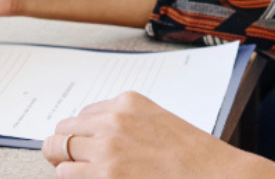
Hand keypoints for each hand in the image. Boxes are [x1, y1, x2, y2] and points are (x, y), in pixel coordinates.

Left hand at [41, 92, 274, 178]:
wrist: (215, 176)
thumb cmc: (194, 157)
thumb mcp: (158, 124)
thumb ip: (127, 125)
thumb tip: (97, 138)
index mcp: (127, 103)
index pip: (84, 114)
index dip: (82, 134)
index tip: (84, 145)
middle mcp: (113, 120)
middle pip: (64, 128)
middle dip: (65, 145)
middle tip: (69, 160)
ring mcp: (106, 147)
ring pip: (59, 150)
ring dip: (66, 163)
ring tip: (80, 173)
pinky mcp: (104, 174)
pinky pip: (66, 174)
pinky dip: (71, 178)